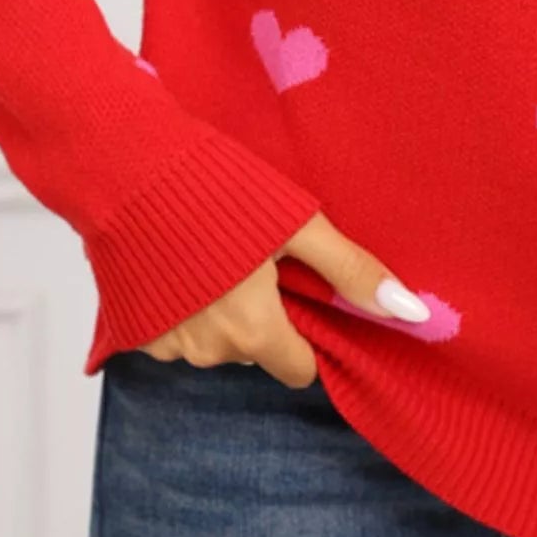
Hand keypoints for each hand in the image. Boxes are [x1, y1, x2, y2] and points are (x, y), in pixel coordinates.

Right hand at [136, 208, 429, 384]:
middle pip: (256, 350)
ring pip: (214, 341)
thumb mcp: (297, 224)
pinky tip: (178, 261)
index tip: (297, 290)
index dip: (306, 331)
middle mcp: (209, 352)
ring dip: (219, 309)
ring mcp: (165, 345)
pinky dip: (182, 306)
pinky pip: (174, 332)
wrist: (124, 167)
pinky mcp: (130, 330)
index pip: (300, 368)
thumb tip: (411, 313)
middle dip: (261, 314)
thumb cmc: (216, 189)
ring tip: (212, 251)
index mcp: (254, 333)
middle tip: (254, 257)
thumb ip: (352, 271)